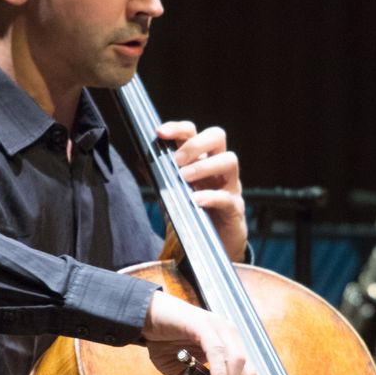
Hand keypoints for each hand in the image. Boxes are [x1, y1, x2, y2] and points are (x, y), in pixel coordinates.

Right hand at [142, 291, 259, 374]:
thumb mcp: (183, 371)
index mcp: (229, 345)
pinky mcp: (202, 323)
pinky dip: (219, 371)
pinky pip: (216, 349)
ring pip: (237, 361)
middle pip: (249, 371)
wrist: (145, 317)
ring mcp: (217, 327)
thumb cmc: (164, 342)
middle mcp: (229, 334)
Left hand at [157, 120, 247, 261]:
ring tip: (184, 178)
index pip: (193, 132)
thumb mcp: (173, 192)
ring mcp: (230, 185)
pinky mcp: (235, 208)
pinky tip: (195, 200)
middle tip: (177, 160)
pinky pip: (227, 198)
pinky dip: (210, 197)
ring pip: (229, 161)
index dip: (178, 128)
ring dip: (204, 166)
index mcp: (202, 158)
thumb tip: (140, 160)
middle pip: (217, 136)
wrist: (211, 245)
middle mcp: (218, 167)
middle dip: (195, 143)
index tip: (160, 133)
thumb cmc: (193, 212)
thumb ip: (160, 176)